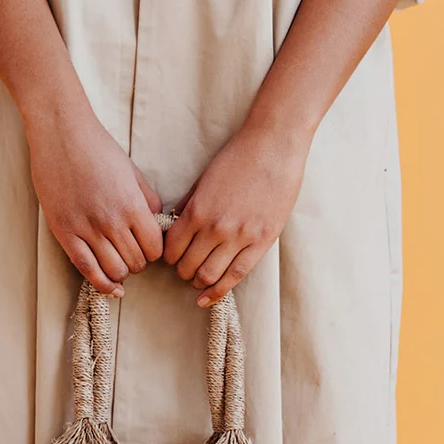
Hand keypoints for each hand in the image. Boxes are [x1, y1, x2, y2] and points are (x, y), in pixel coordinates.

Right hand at [27, 111, 164, 295]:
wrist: (60, 133)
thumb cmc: (98, 148)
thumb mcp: (132, 171)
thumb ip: (147, 200)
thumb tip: (157, 224)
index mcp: (132, 205)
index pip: (155, 248)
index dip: (154, 252)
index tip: (147, 247)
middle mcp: (111, 220)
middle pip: (136, 263)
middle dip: (138, 262)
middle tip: (131, 253)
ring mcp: (86, 229)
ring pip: (114, 270)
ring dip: (121, 272)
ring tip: (118, 263)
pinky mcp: (65, 233)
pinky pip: (87, 269)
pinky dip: (102, 284)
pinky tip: (111, 287)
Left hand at [163, 125, 309, 305]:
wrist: (275, 145)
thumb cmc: (239, 157)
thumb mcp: (204, 179)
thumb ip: (189, 205)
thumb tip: (176, 226)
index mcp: (197, 210)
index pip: (171, 248)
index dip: (168, 257)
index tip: (172, 257)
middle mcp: (215, 227)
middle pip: (187, 266)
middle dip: (182, 271)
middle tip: (186, 268)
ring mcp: (239, 237)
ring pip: (209, 276)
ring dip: (199, 282)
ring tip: (199, 279)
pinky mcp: (261, 242)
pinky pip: (236, 276)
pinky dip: (218, 292)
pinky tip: (208, 298)